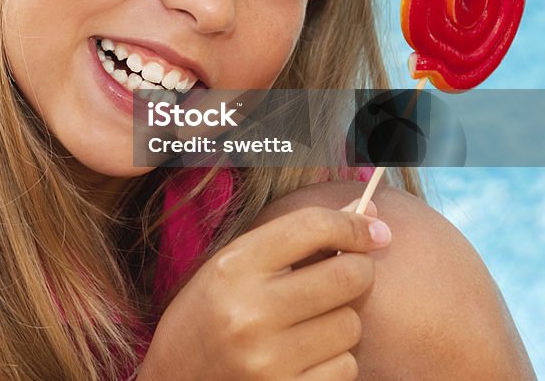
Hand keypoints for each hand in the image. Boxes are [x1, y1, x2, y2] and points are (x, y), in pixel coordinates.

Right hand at [139, 200, 390, 379]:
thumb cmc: (206, 318)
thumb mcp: (229, 269)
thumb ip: (289, 242)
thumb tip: (369, 213)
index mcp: (232, 268)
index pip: (311, 227)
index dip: (353, 224)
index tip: (373, 229)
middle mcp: (250, 311)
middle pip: (347, 276)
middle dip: (359, 271)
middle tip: (348, 274)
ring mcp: (269, 359)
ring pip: (351, 325)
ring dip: (342, 321)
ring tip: (311, 323)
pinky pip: (346, 367)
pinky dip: (336, 360)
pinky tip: (306, 357)